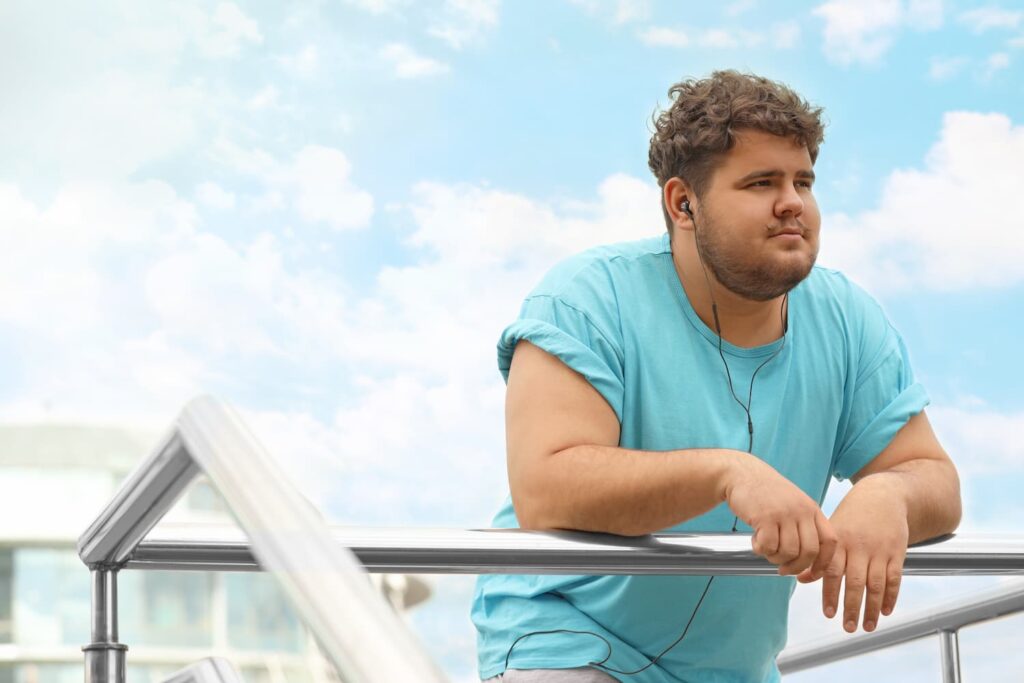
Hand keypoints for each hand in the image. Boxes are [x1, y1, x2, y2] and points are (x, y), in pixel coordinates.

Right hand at [723, 453, 836, 576]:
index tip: (811, 573)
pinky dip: (761, 550)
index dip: (823, 562)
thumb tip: (808, 560)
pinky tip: (756, 542)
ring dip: (775, 558)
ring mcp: (784, 513)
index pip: (829, 541)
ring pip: (788, 552)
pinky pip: (768, 547)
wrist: (741, 474)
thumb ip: (803, 525)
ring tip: (766, 550)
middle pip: (809, 552)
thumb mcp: (793, 504)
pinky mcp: (765, 517)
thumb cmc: (765, 493)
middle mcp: (801, 511)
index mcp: (812, 509)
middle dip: (796, 567)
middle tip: (783, 569)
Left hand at [798, 475, 909, 632]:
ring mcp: (880, 550)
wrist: (883, 496)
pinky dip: (891, 596)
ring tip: (866, 627)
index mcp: (839, 541)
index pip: (831, 571)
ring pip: (875, 584)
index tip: (828, 613)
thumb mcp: (832, 529)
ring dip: (871, 608)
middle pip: (855, 582)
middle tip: (847, 628)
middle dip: (851, 607)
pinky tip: (885, 611)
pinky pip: (894, 578)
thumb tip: (800, 579)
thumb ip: (819, 555)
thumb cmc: (852, 515)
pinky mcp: (897, 552)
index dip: (829, 593)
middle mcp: (859, 547)